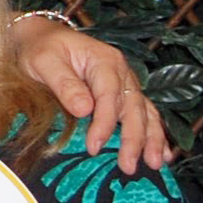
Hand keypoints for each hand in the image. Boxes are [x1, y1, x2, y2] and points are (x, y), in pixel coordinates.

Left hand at [10, 14, 169, 171]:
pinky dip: (155, 133)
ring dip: (152, 138)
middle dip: (134, 139)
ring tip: (154, 164)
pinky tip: (162, 154)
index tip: (94, 147)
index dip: (104, 124)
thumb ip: (64, 84)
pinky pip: (145, 113)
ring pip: (145, 111)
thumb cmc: (40, 48)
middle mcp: (121, 71)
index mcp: (103, 60)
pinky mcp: (123, 93)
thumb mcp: (44, 62)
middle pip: (133, 107)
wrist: (41, 36)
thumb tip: (85, 110)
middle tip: (128, 166)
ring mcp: (125, 82)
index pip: (109, 96)